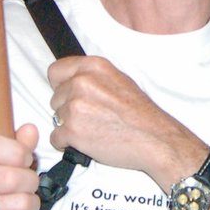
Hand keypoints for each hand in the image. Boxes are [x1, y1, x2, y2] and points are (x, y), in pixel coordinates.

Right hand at [0, 125, 41, 209]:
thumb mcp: (1, 163)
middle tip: (27, 185)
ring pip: (22, 202)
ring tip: (21, 204)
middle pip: (11, 177)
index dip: (16, 151)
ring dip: (32, 203)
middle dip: (30, 181)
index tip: (23, 158)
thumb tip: (30, 130)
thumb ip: (17, 146)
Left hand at [48, 55, 202, 186]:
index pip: (55, 71)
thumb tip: (73, 82)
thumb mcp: (119, 80)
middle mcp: (81, 82)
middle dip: (67, 108)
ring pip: (55, 118)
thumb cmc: (140, 113)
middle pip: (55, 97)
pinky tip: (87, 142)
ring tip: (93, 130)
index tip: (70, 95)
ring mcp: (75, 106)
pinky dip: (67, 143)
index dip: (61, 86)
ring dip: (69, 126)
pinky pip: (55, 138)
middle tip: (91, 117)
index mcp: (93, 66)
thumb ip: (93, 77)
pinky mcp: (71, 130)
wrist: (154, 139)